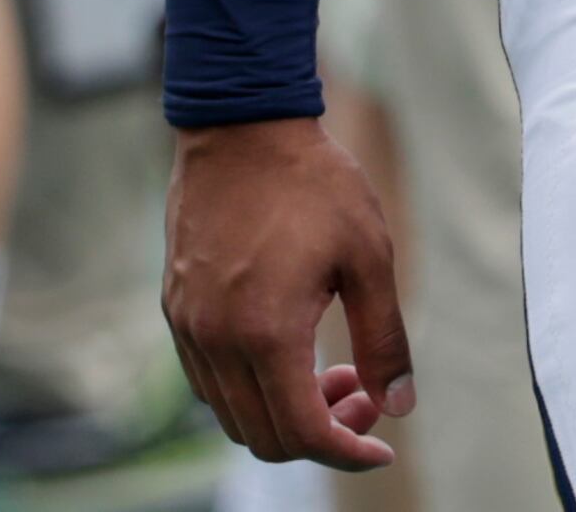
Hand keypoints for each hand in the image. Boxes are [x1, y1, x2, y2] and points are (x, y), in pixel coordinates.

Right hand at [162, 117, 413, 467]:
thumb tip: (399, 405)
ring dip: (284, 414)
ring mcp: (189, 325)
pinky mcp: (176, 307)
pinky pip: (209, 380)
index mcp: (266, 332)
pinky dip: (251, 389)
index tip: (382, 447)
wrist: (242, 124)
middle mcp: (216, 340)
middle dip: (322, 434)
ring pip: (232, 415)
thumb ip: (384, 339)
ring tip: (332, 369)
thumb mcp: (368, 256)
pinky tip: (287, 351)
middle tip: (363, 393)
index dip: (348, 452)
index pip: (303, 433)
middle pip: (264, 437)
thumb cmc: (313, 183)